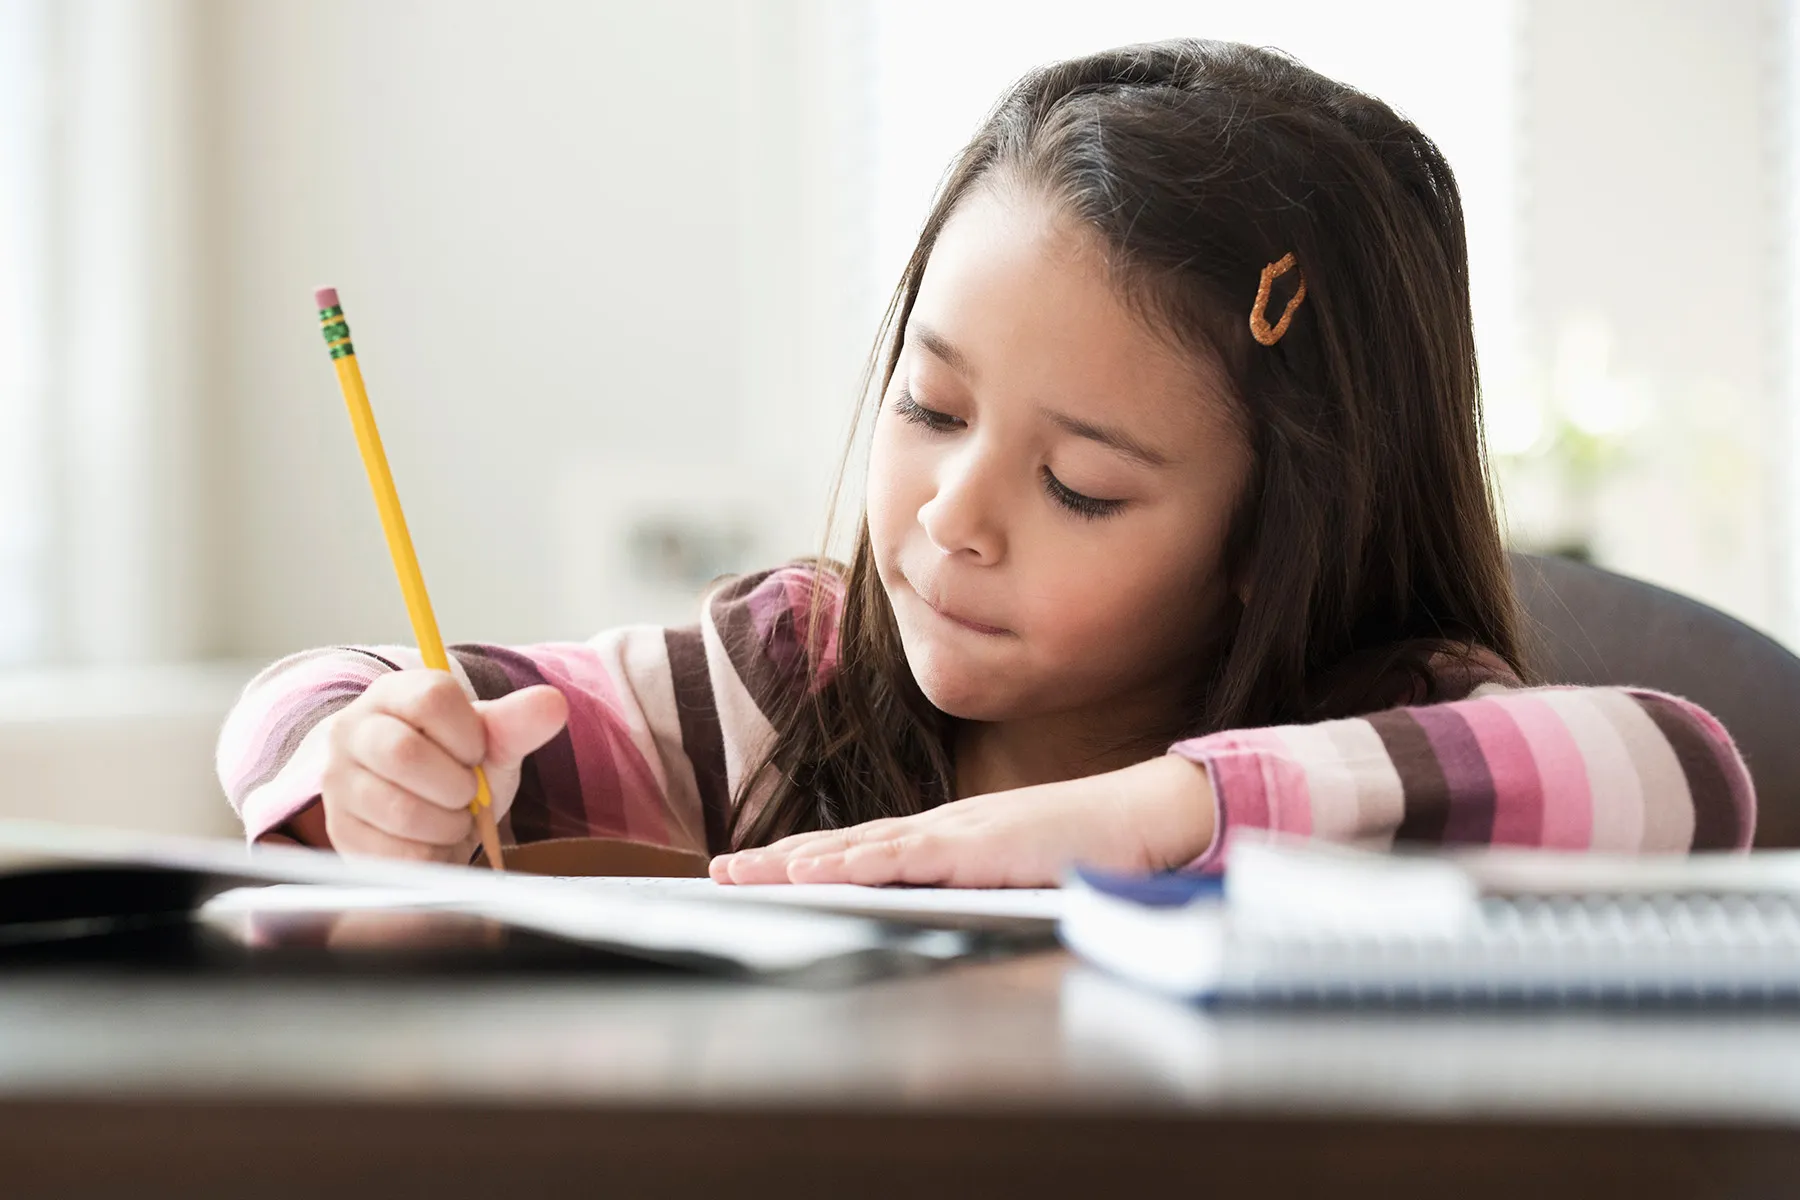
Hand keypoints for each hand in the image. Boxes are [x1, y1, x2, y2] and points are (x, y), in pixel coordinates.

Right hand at [319, 670, 568, 862]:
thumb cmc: (456, 771)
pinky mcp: (341, 833)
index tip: (476, 752)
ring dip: (447, 824)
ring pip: (401, 810)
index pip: (431, 698)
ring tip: (451, 817)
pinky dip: (431, 854)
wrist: (429, 824)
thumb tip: (553, 702)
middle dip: (456, 785)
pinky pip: (396, 853)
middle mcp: (353, 732)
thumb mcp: (492, 744)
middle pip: (405, 753)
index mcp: (393, 695)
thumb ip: (517, 723)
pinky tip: (430, 841)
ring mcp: (340, 784)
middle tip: (466, 792)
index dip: (468, 734)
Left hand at [709, 754, 1215, 886]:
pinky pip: (908, 858)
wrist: (1144, 815)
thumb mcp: (1015, 871)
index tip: (754, 868)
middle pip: (844, 843)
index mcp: (947, 837)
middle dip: (776, 858)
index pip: (861, 847)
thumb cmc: (1088, 845)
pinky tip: (817, 871)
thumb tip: (935, 907)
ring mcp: (958, 834)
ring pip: (861, 847)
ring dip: (797, 860)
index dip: (804, 856)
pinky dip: (856, 863)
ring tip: (742, 872)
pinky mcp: (981, 848)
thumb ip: (974, 884)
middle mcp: (941, 828)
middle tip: (717, 871)